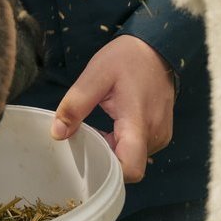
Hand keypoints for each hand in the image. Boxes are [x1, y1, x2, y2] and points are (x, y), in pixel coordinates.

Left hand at [51, 34, 175, 181]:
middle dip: (106, 159)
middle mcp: (155, 134)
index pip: (130, 169)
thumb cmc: (126, 59)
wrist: (156, 47)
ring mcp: (161, 134)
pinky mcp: (163, 132)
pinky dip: (124, 144)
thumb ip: (76, 104)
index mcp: (138, 122)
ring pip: (134, 159)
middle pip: (129, 166)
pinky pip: (140, 149)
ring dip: (114, 151)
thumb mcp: (96, 75)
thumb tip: (57, 133)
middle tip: (85, 141)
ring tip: (98, 130)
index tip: (88, 161)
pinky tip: (112, 128)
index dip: (109, 173)